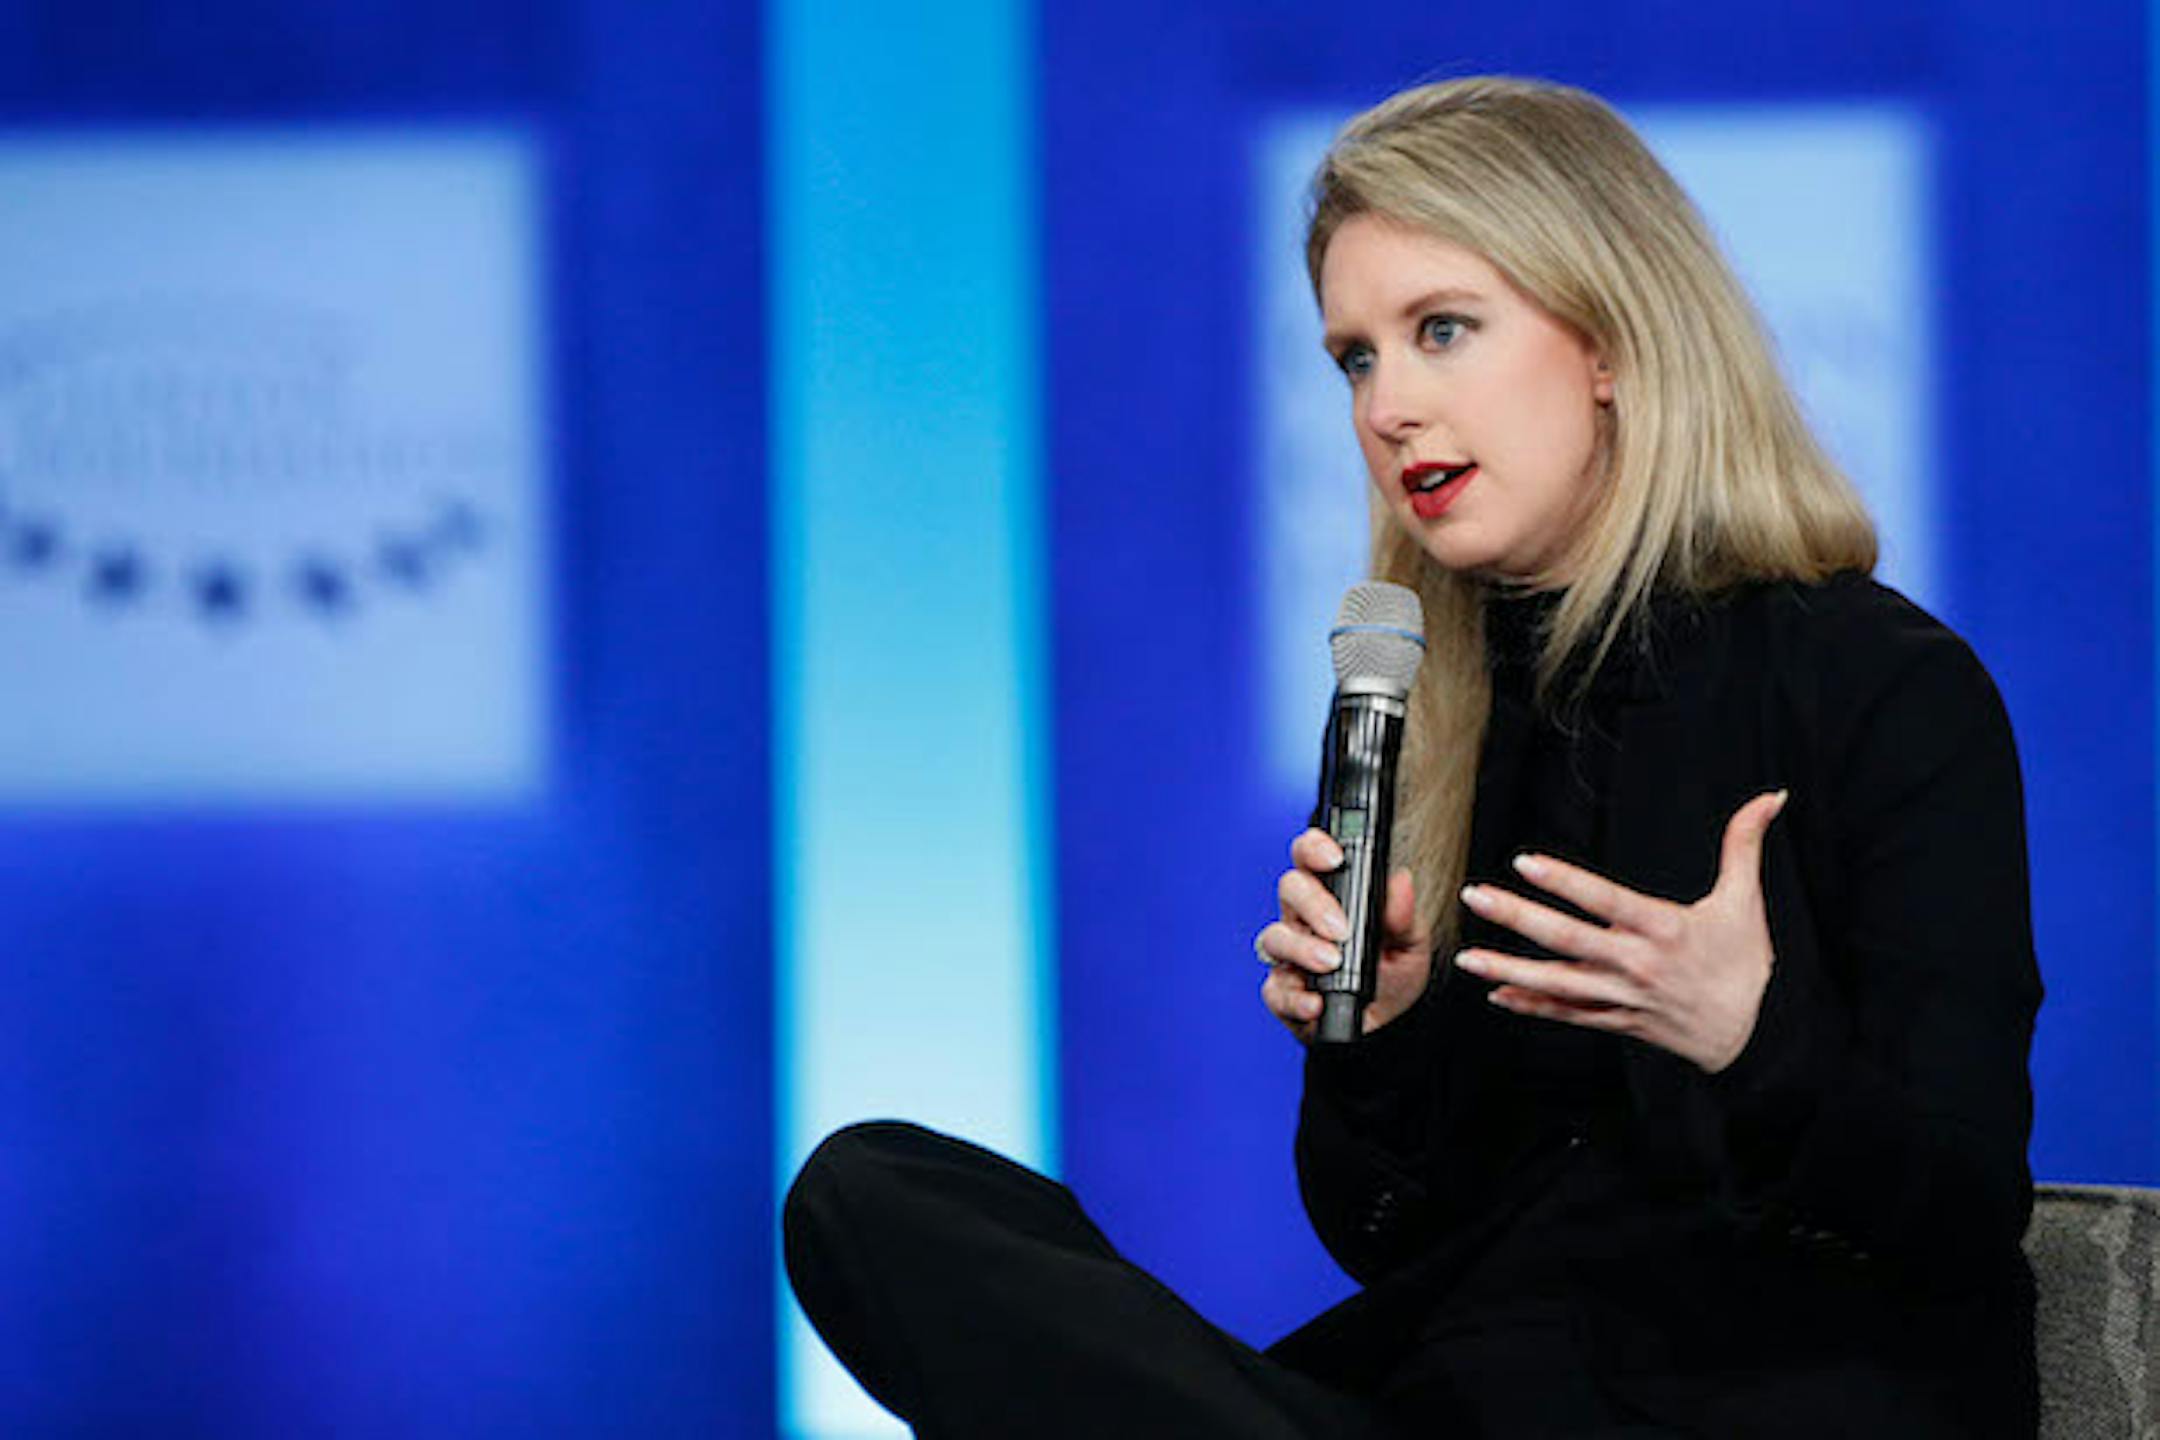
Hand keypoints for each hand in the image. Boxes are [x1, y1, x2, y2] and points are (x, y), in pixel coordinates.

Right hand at [1255, 828, 1433, 1042]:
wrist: (1385, 1027)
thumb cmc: (1391, 977)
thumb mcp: (1410, 945)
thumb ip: (1404, 916)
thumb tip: (1401, 881)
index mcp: (1332, 896)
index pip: (1311, 857)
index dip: (1315, 848)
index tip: (1334, 858)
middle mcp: (1304, 919)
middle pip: (1290, 888)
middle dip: (1314, 904)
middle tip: (1340, 928)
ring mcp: (1289, 955)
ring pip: (1275, 937)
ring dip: (1303, 949)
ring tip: (1331, 963)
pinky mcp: (1281, 992)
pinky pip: (1275, 990)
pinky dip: (1295, 997)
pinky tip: (1315, 1002)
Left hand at [1451, 790, 1789, 1072]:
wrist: (1754, 1038)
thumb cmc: (1745, 965)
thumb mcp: (1746, 902)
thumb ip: (1745, 845)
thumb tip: (1770, 796)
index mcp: (1662, 928)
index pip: (1605, 899)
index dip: (1564, 880)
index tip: (1525, 862)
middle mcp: (1636, 963)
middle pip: (1567, 938)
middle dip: (1517, 916)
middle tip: (1475, 896)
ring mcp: (1622, 995)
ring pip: (1557, 983)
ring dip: (1509, 969)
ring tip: (1468, 956)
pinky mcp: (1617, 1020)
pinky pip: (1567, 1014)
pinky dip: (1532, 1007)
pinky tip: (1497, 995)